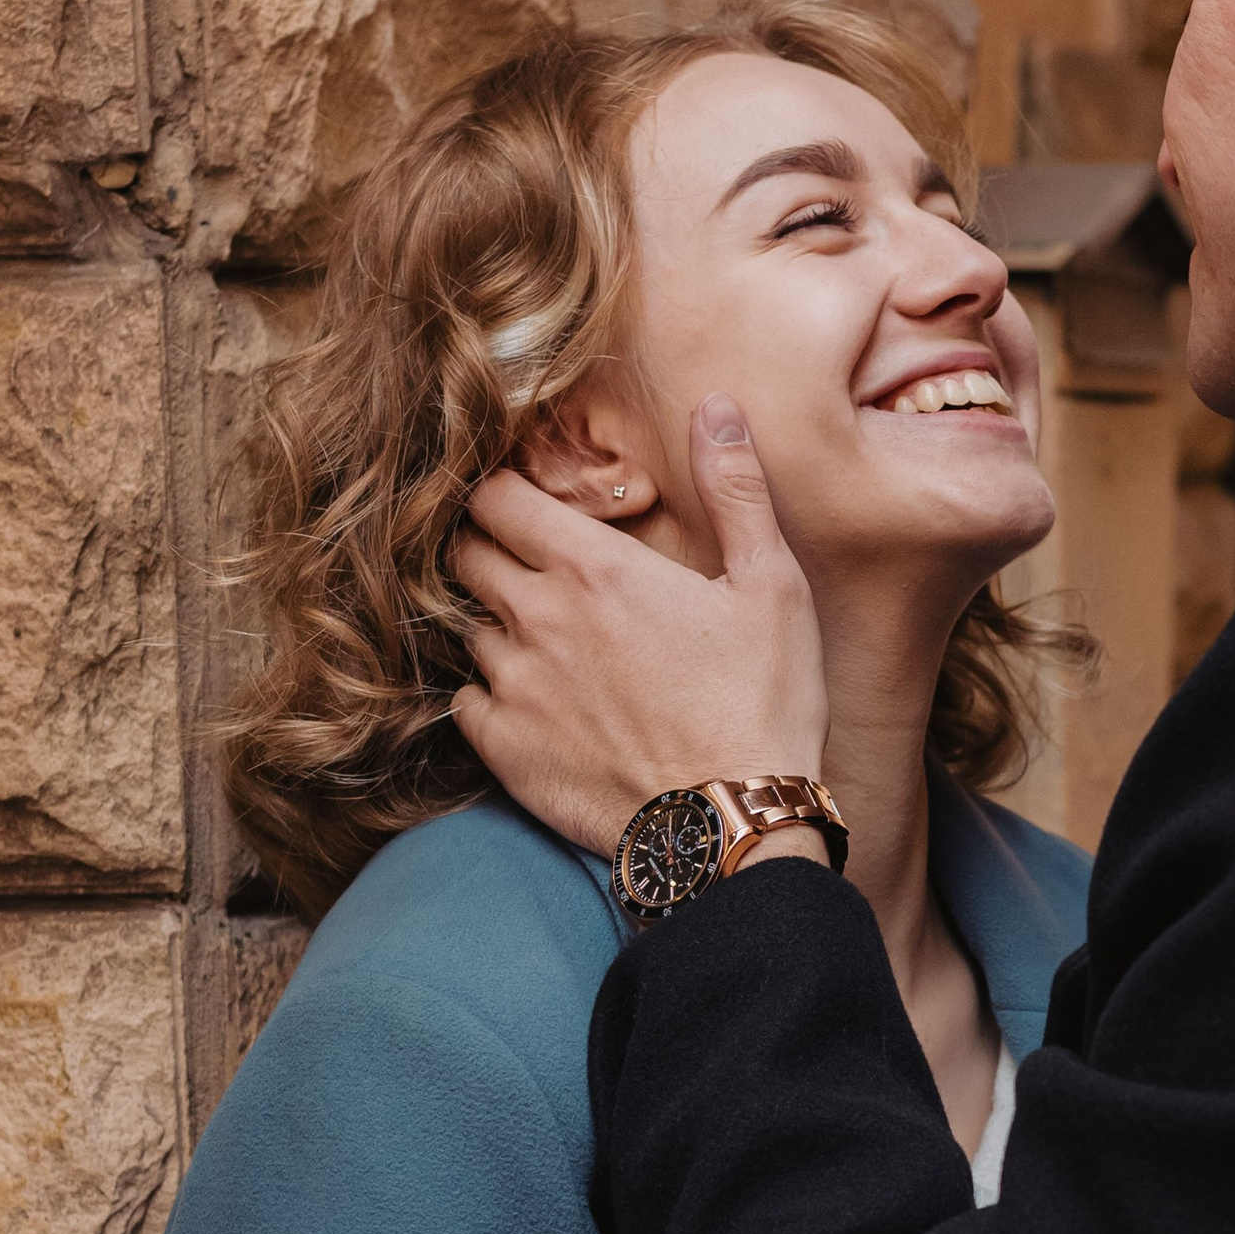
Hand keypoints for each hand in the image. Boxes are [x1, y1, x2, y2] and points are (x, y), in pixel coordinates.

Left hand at [451, 398, 829, 860]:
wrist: (732, 827)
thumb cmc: (763, 704)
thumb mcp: (771, 586)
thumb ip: (736, 489)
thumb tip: (716, 406)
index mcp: (594, 567)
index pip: (497, 496)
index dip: (501, 489)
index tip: (522, 498)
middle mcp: (537, 617)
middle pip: (465, 552)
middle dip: (485, 545)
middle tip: (523, 560)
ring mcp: (512, 685)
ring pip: (465, 626)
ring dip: (491, 622)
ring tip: (538, 637)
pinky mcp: (502, 748)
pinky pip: (462, 700)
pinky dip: (485, 691)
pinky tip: (528, 699)